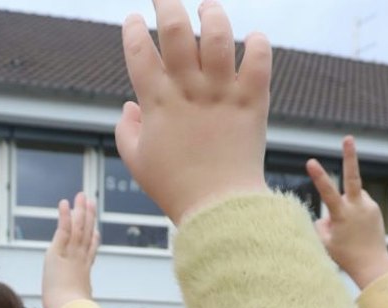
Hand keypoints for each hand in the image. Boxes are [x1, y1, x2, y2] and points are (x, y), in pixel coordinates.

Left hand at [42, 192, 99, 307]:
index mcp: (83, 274)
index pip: (89, 254)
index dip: (93, 242)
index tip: (96, 232)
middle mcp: (80, 261)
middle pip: (86, 235)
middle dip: (89, 218)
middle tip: (91, 202)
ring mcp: (71, 254)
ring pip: (78, 228)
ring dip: (80, 210)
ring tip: (81, 195)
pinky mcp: (59, 252)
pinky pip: (64, 230)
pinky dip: (64, 216)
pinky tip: (65, 203)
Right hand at [114, 0, 269, 222]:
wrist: (220, 208)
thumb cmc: (176, 188)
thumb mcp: (137, 161)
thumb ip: (127, 130)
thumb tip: (129, 106)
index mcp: (157, 102)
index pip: (139, 51)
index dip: (134, 30)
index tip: (134, 21)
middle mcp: (189, 90)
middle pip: (176, 30)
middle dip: (166, 4)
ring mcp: (223, 92)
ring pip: (218, 35)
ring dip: (212, 13)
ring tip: (207, 7)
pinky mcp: (252, 101)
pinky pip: (259, 60)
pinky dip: (257, 43)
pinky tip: (252, 38)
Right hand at [307, 137, 387, 288]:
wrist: (373, 265)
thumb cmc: (345, 256)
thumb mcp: (324, 242)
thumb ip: (321, 223)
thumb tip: (326, 213)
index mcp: (342, 215)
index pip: (327, 192)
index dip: (318, 176)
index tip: (311, 161)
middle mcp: (358, 207)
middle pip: (352, 177)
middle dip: (349, 156)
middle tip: (348, 138)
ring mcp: (369, 206)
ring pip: (351, 197)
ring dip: (345, 207)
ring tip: (349, 230)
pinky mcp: (375, 208)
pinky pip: (359, 204)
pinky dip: (354, 212)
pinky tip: (357, 229)